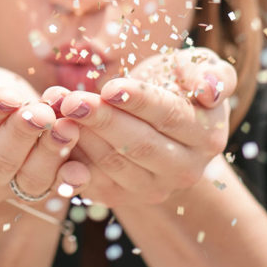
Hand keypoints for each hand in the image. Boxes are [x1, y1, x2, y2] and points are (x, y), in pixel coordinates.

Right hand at [0, 66, 87, 207]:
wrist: (3, 120)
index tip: (9, 97)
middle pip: (0, 159)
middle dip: (23, 134)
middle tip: (42, 113)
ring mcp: (10, 190)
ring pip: (30, 178)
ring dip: (50, 153)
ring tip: (67, 128)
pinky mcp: (40, 194)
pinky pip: (55, 191)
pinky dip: (69, 181)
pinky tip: (80, 169)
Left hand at [51, 49, 236, 210]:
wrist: (156, 119)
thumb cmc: (177, 84)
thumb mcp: (199, 68)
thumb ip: (212, 73)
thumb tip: (211, 91)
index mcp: (208, 137)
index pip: (171, 117)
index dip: (140, 102)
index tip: (110, 87)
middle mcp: (185, 170)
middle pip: (140, 145)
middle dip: (103, 121)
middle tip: (72, 101)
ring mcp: (152, 189)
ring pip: (113, 164)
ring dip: (81, 137)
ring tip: (58, 110)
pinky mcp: (120, 197)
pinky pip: (92, 182)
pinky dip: (70, 161)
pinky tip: (53, 138)